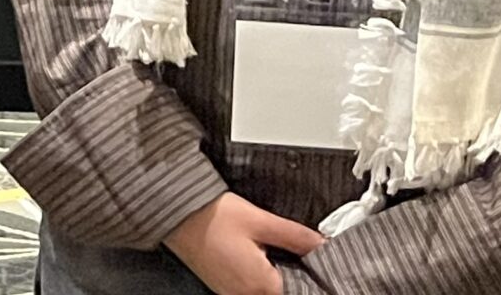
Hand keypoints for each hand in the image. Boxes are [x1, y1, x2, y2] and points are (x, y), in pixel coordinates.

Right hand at [163, 193, 323, 294]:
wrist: (175, 213)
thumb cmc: (214, 215)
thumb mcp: (260, 220)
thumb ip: (296, 237)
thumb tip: (324, 246)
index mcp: (260, 285)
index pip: (299, 292)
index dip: (311, 278)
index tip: (316, 262)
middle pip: (282, 292)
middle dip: (294, 275)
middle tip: (297, 252)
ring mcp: (231, 294)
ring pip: (267, 291)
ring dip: (277, 276)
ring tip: (277, 251)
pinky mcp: (222, 287)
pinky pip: (250, 289)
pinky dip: (260, 277)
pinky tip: (260, 256)